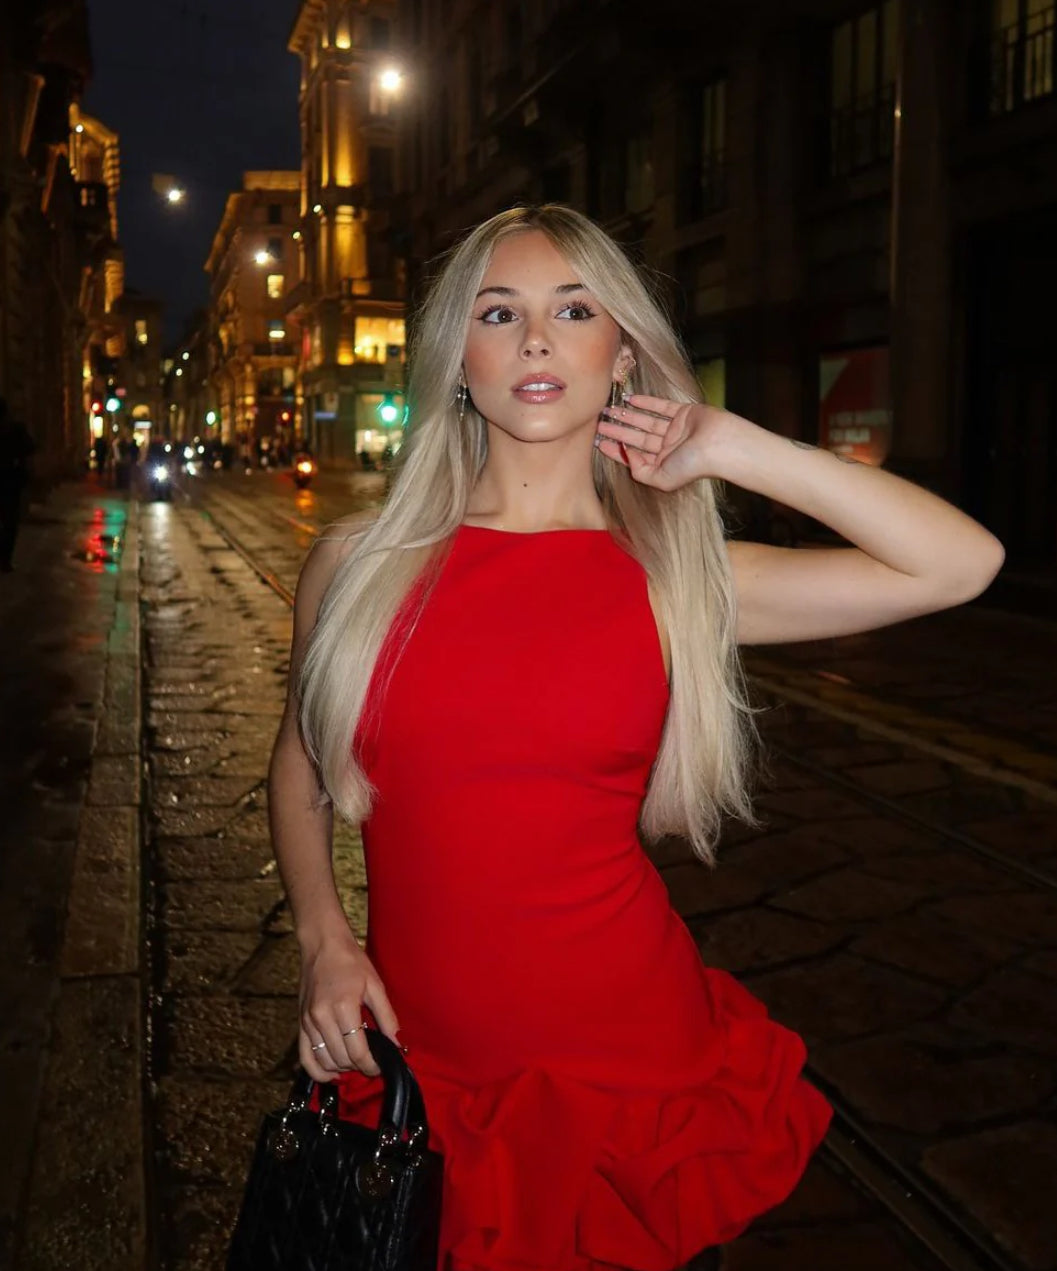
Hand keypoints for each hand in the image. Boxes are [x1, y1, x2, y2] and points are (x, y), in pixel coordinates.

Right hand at [298, 930, 399, 1080]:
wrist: (322, 945)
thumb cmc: (351, 962)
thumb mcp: (375, 985)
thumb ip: (387, 1017)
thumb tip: (398, 1044)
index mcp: (343, 1007)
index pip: (357, 1052)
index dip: (372, 1065)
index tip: (381, 1066)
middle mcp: (322, 1017)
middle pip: (341, 1059)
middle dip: (359, 1067)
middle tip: (372, 1063)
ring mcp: (308, 1022)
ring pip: (324, 1061)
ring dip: (342, 1069)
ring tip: (356, 1063)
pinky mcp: (300, 1023)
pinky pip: (305, 1057)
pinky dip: (317, 1071)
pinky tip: (332, 1073)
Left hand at [595, 395, 733, 490]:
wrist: (720, 445)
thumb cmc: (693, 466)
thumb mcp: (661, 479)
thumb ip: (640, 471)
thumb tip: (627, 454)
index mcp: (662, 465)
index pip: (634, 456)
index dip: (616, 450)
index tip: (600, 442)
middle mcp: (667, 448)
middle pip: (637, 438)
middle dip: (618, 431)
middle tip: (599, 424)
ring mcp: (675, 429)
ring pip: (646, 421)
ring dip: (628, 416)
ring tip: (609, 411)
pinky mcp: (684, 412)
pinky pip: (661, 406)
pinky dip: (646, 402)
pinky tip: (629, 399)